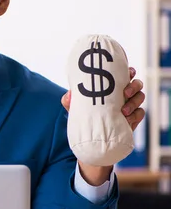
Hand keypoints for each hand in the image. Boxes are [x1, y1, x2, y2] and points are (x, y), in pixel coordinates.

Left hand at [61, 67, 145, 185]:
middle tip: (125, 92)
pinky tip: (127, 120)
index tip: (127, 73)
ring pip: (140, 97)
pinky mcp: (133, 118)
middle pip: (137, 84)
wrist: (91, 137)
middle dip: (133, 86)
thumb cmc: (84, 115)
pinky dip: (135, 115)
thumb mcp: (75, 108)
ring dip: (134, 102)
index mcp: (112, 86)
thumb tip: (69, 95)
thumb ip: (69, 100)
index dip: (129, 71)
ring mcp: (130, 105)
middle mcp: (123, 93)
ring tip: (123, 111)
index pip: (124, 74)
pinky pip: (140, 113)